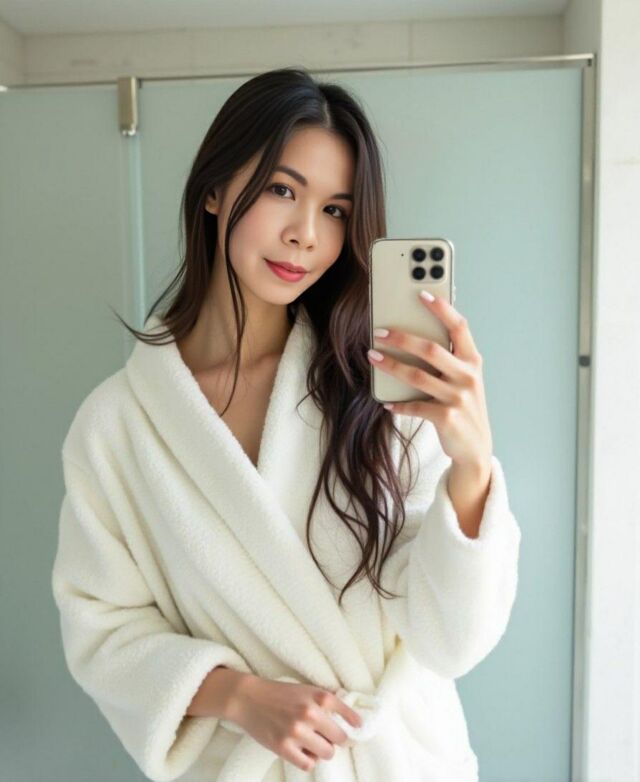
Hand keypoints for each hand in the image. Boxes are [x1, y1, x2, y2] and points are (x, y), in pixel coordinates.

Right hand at [229, 675, 362, 772]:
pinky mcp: (283, 747)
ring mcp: (297, 732)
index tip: (358, 728)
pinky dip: (309, 760)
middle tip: (329, 738)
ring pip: (327, 753)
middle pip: (340, 739)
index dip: (355, 724)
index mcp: (319, 696)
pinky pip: (308, 764)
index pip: (349, 715)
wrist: (249, 698)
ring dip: (323, 751)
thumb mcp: (306, 689)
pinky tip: (303, 751)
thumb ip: (325, 701)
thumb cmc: (279, 693)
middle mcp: (311, 713)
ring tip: (314, 744)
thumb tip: (348, 718)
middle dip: (336, 740)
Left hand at [367, 291, 492, 468]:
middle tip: (379, 331)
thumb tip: (411, 333)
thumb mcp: (464, 379)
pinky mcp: (447, 418)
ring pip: (417, 376)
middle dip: (402, 338)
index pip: (459, 327)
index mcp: (473, 361)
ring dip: (391, 365)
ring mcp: (458, 398)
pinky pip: (415, 406)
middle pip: (431, 349)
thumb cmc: (463, 405)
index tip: (421, 294)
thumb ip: (448, 358)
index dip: (441, 308)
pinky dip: (397, 404)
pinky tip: (385, 401)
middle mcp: (468, 376)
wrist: (476, 448)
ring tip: (372, 356)